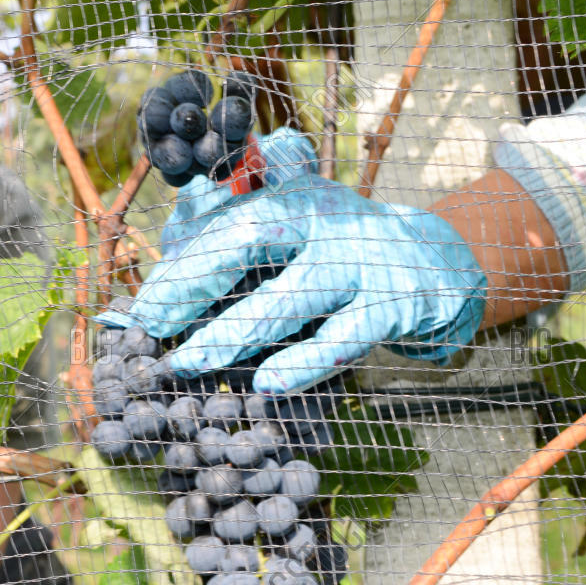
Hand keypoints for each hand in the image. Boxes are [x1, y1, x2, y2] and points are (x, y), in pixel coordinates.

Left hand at [99, 129, 486, 394]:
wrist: (442, 262)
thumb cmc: (347, 249)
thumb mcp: (302, 225)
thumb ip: (242, 230)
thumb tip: (171, 239)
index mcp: (296, 198)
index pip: (227, 221)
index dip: (181, 261)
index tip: (142, 304)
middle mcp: (327, 222)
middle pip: (250, 236)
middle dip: (194, 280)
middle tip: (152, 325)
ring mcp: (361, 264)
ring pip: (290, 297)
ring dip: (235, 332)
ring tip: (190, 362)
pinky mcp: (393, 306)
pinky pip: (341, 340)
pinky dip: (304, 364)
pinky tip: (266, 386)